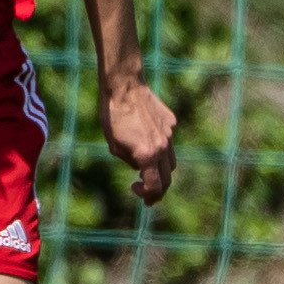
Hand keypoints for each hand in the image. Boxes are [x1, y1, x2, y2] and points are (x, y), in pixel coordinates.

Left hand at [107, 75, 177, 203]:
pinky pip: (168, 141)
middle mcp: (162, 146)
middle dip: (159, 189)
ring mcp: (169, 134)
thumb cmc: (112, 117)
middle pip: (168, 177)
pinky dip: (160, 147)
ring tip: (146, 167)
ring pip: (171, 160)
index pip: (155, 186)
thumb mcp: (115, 147)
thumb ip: (131, 161)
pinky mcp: (171, 122)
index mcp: (147, 155)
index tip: (140, 195)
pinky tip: (145, 137)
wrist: (124, 87)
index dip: (149, 196)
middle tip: (148, 194)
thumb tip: (142, 166)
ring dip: (161, 169)